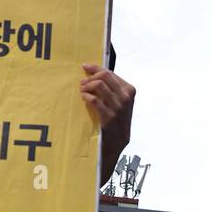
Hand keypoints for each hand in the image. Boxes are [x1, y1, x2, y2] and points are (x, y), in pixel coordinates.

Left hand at [80, 63, 134, 181]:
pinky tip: (84, 98)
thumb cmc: (116, 121)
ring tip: (82, 90)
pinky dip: (87, 96)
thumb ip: (112, 89)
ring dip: (87, 86)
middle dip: (90, 77)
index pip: (111, 73)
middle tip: (82, 82)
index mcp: (130, 91)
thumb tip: (95, 73)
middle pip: (105, 76)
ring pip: (99, 85)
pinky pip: (95, 100)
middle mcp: (126, 97)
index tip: (85, 67)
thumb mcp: (121, 103)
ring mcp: (118, 107)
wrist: (117, 143)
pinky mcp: (109, 117)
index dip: (96, 68)